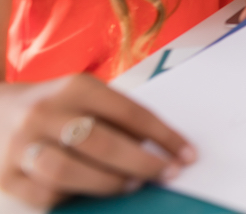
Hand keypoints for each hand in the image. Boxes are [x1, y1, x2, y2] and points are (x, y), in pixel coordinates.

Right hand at [0, 75, 196, 206]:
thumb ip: (117, 118)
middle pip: (101, 142)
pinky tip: (89, 193)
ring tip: (131, 185)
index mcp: (75, 87)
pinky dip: (73, 198)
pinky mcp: (5, 175)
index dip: (164, 136)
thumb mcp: (85, 96)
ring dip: (108, 183)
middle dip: (142, 162)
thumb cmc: (56, 106)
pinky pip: (45, 195)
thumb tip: (161, 150)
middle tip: (166, 174)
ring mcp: (21, 145)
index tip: (187, 155)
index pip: (129, 112)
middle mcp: (45, 113)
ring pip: (68, 172)